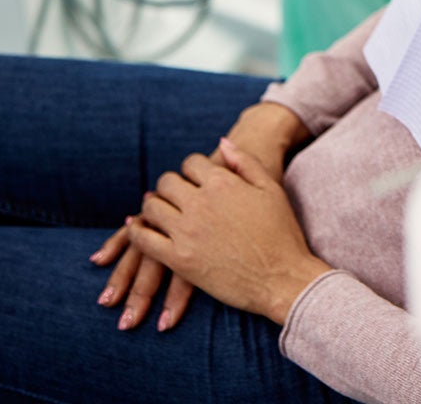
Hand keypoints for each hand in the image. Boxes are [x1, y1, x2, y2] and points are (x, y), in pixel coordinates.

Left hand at [90, 104, 309, 330]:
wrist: (283, 279)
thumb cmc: (283, 234)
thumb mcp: (271, 189)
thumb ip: (245, 162)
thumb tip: (221, 142)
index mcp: (223, 182)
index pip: (191, 163)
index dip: (193, 170)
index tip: (196, 181)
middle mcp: (200, 203)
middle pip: (167, 181)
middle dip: (171, 186)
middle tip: (176, 197)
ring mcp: (186, 231)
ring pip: (151, 206)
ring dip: (153, 205)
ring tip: (160, 212)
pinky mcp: (179, 259)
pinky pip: (143, 239)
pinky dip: (136, 231)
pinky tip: (139, 229)